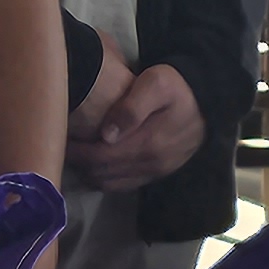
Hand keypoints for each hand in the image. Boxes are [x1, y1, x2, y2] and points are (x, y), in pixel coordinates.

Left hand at [65, 62, 206, 192]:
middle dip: (78, 162)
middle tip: (61, 144)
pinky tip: (94, 162)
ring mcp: (156, 171)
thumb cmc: (177, 86)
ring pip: (111, 183)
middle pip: (102, 173)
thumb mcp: (155, 84)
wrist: (208, 98)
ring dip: (90, 172)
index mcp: (148, 144)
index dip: (76, 152)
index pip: (100, 158)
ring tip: (74, 153)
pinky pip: (125, 184)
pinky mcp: (158, 172)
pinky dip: (105, 177)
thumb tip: (106, 135)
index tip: (60, 138)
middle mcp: (151, 164)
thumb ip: (131, 108)